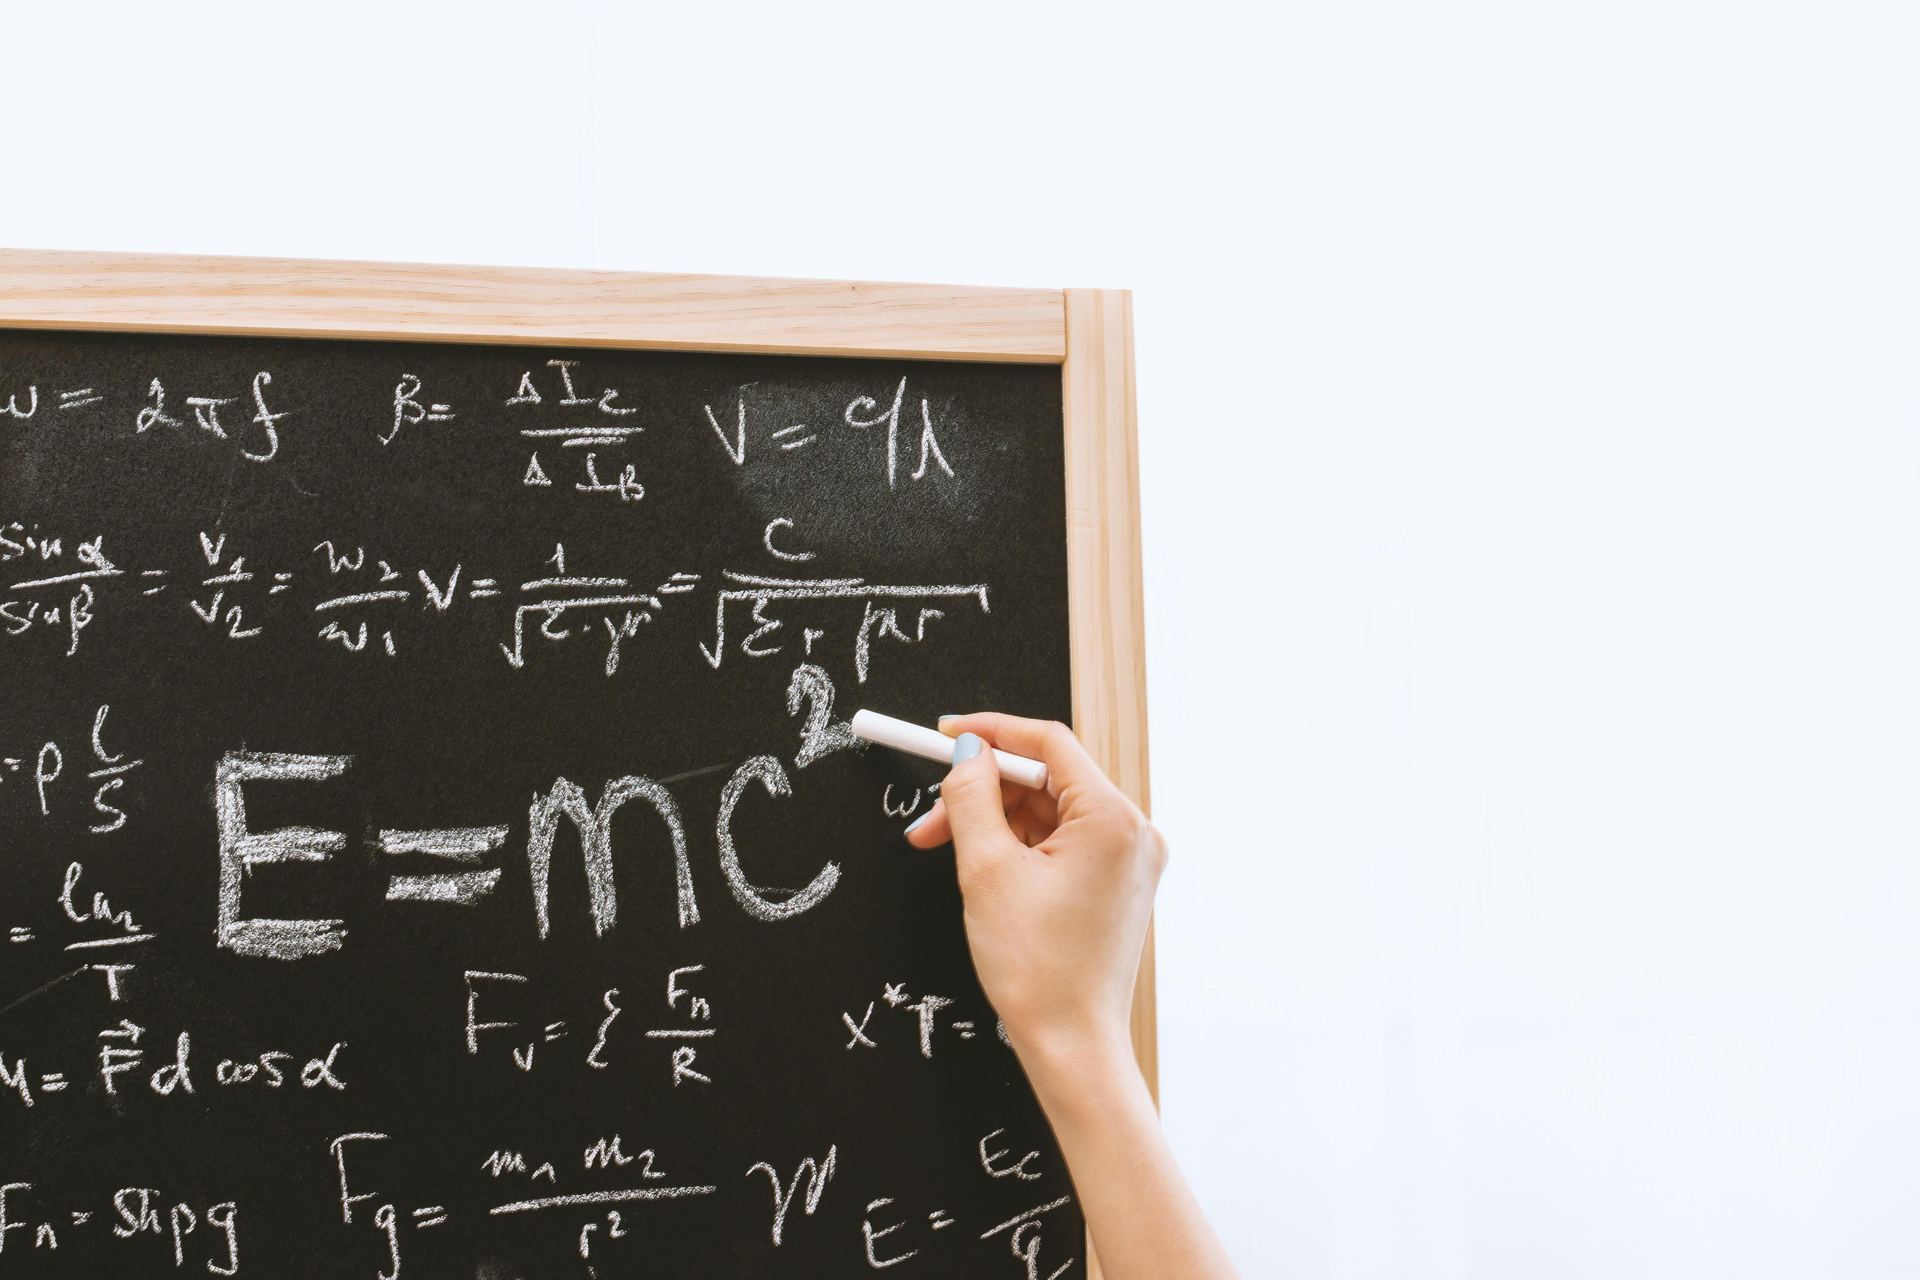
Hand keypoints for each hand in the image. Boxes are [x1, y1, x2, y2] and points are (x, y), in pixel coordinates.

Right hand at [904, 712, 1165, 1069]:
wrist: (1073, 1045)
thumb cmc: (1036, 969)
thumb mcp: (986, 871)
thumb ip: (972, 798)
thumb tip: (965, 753)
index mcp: (1112, 819)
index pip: (1048, 743)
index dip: (991, 731)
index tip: (943, 734)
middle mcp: (1133, 832)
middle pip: (1046, 780)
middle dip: (982, 791)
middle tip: (930, 815)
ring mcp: (1129, 860)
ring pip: (1049, 814)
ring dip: (994, 822)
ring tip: (941, 848)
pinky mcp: (1117, 885)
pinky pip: (1061, 843)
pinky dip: (1017, 847)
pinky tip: (980, 866)